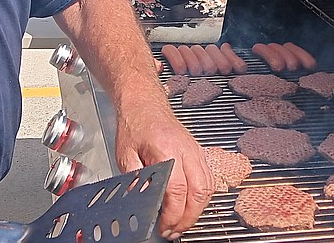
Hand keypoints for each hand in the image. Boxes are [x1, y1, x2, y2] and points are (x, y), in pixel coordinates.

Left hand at [114, 103, 212, 239]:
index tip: (164, 226)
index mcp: (166, 149)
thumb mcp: (124, 153)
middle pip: (199, 191)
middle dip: (188, 218)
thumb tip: (138, 200)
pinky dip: (203, 198)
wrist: (145, 103)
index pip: (177, 189)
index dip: (173, 213)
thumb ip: (133, 178)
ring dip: (197, 210)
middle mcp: (186, 150)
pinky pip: (208, 179)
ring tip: (181, 224)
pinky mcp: (199, 153)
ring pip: (208, 187)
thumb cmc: (135, 125)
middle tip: (174, 231)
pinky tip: (191, 207)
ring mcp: (196, 151)